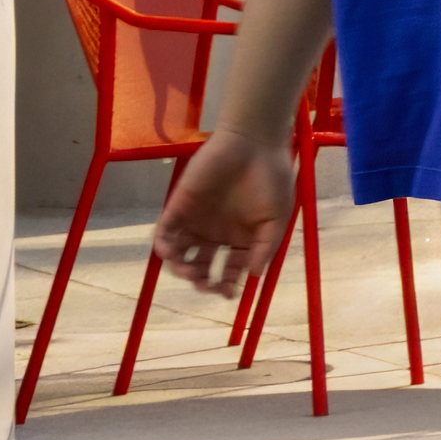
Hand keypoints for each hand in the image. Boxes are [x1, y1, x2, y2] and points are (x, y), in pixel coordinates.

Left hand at [148, 131, 298, 297]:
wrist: (253, 146)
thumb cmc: (271, 180)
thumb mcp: (277, 219)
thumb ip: (265, 247)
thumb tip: (255, 275)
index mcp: (239, 239)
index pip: (228, 269)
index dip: (226, 284)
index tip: (226, 293)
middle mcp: (215, 234)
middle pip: (201, 265)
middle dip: (200, 280)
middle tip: (204, 283)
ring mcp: (196, 221)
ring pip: (180, 253)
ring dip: (180, 267)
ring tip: (187, 270)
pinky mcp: (179, 207)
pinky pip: (165, 231)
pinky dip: (163, 245)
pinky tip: (169, 253)